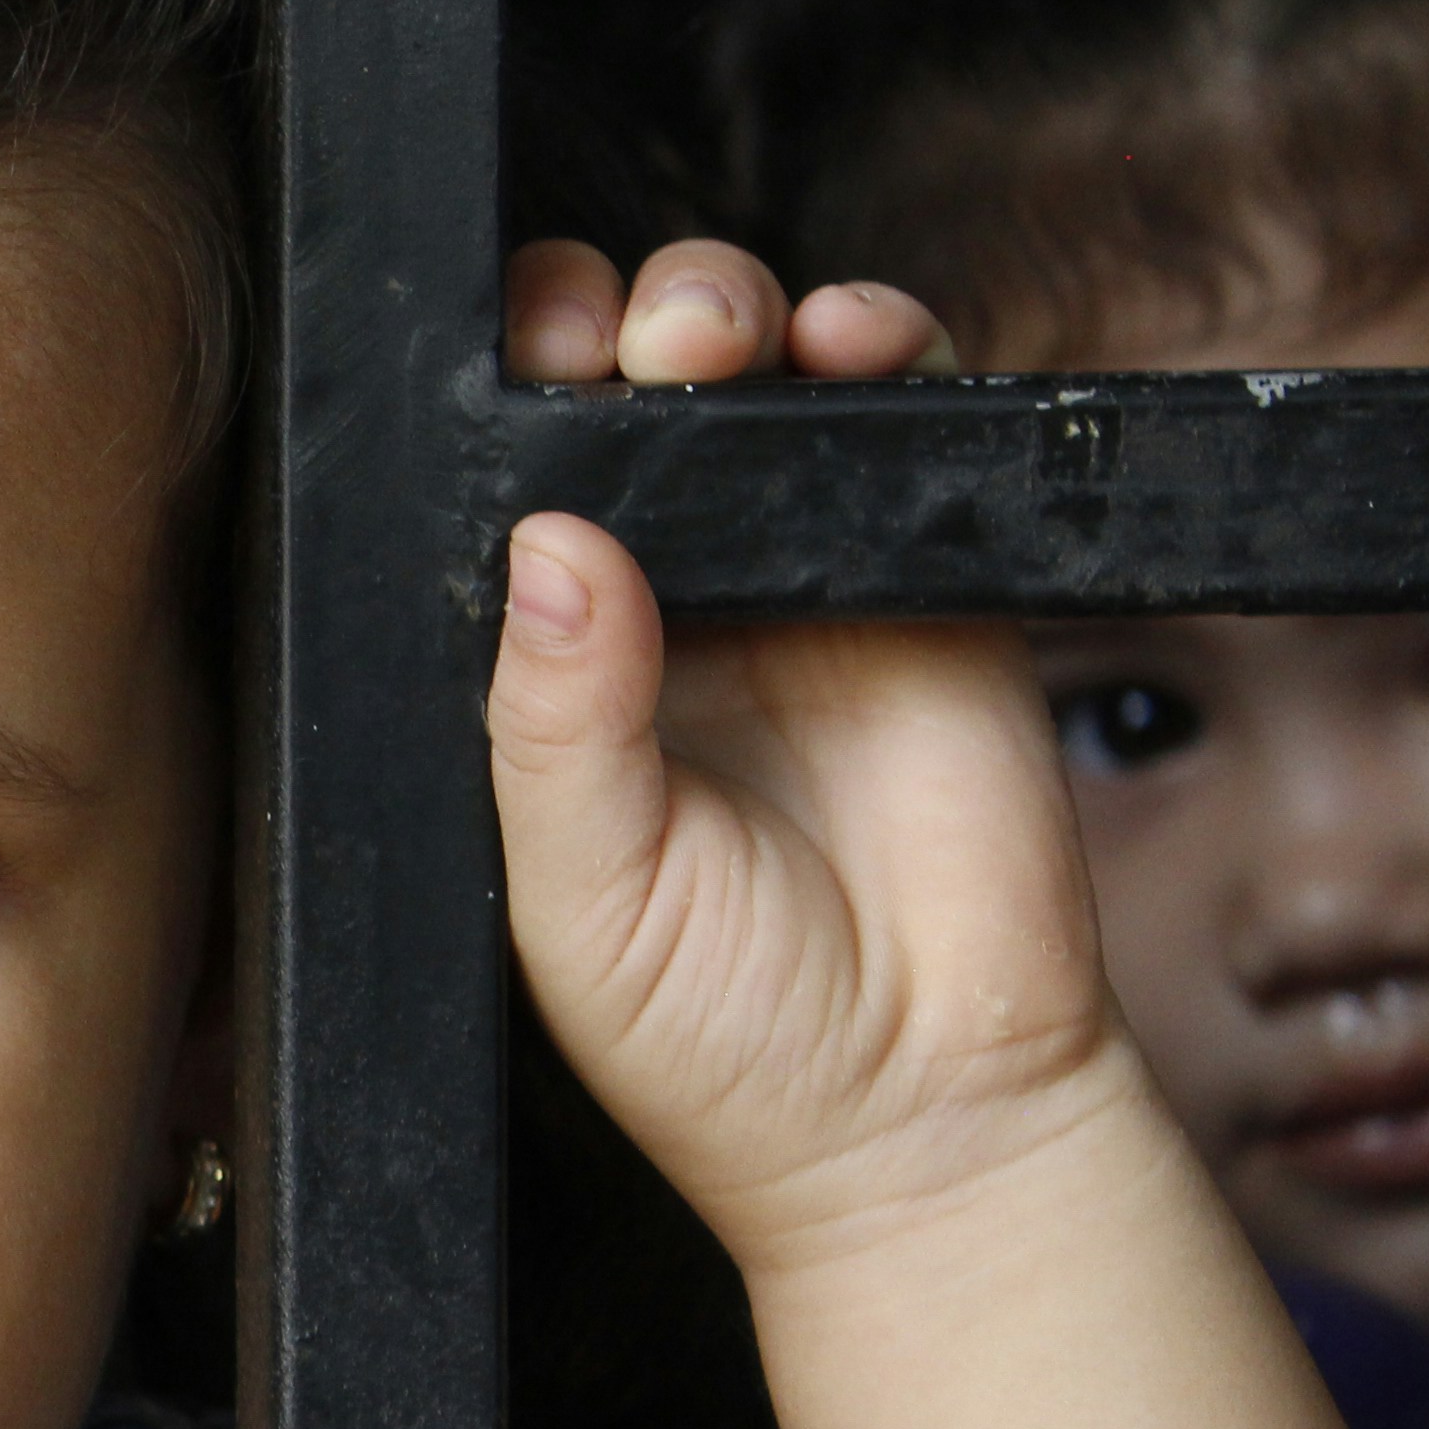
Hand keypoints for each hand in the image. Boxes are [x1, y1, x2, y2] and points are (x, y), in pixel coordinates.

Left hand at [484, 239, 1148, 1275]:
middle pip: (620, 408)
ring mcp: (803, 586)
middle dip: (603, 329)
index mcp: (554, 683)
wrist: (929, 1115)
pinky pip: (909, 424)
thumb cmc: (728, 1042)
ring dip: (729, 313)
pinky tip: (848, 342)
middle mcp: (670, 615)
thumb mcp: (588, 897)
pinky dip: (883, 348)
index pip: (504, 505)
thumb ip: (560, 727)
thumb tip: (551, 545)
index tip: (497, 372)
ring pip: (757, 385)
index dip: (495, 415)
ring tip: (707, 338)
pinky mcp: (932, 581)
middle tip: (604, 339)